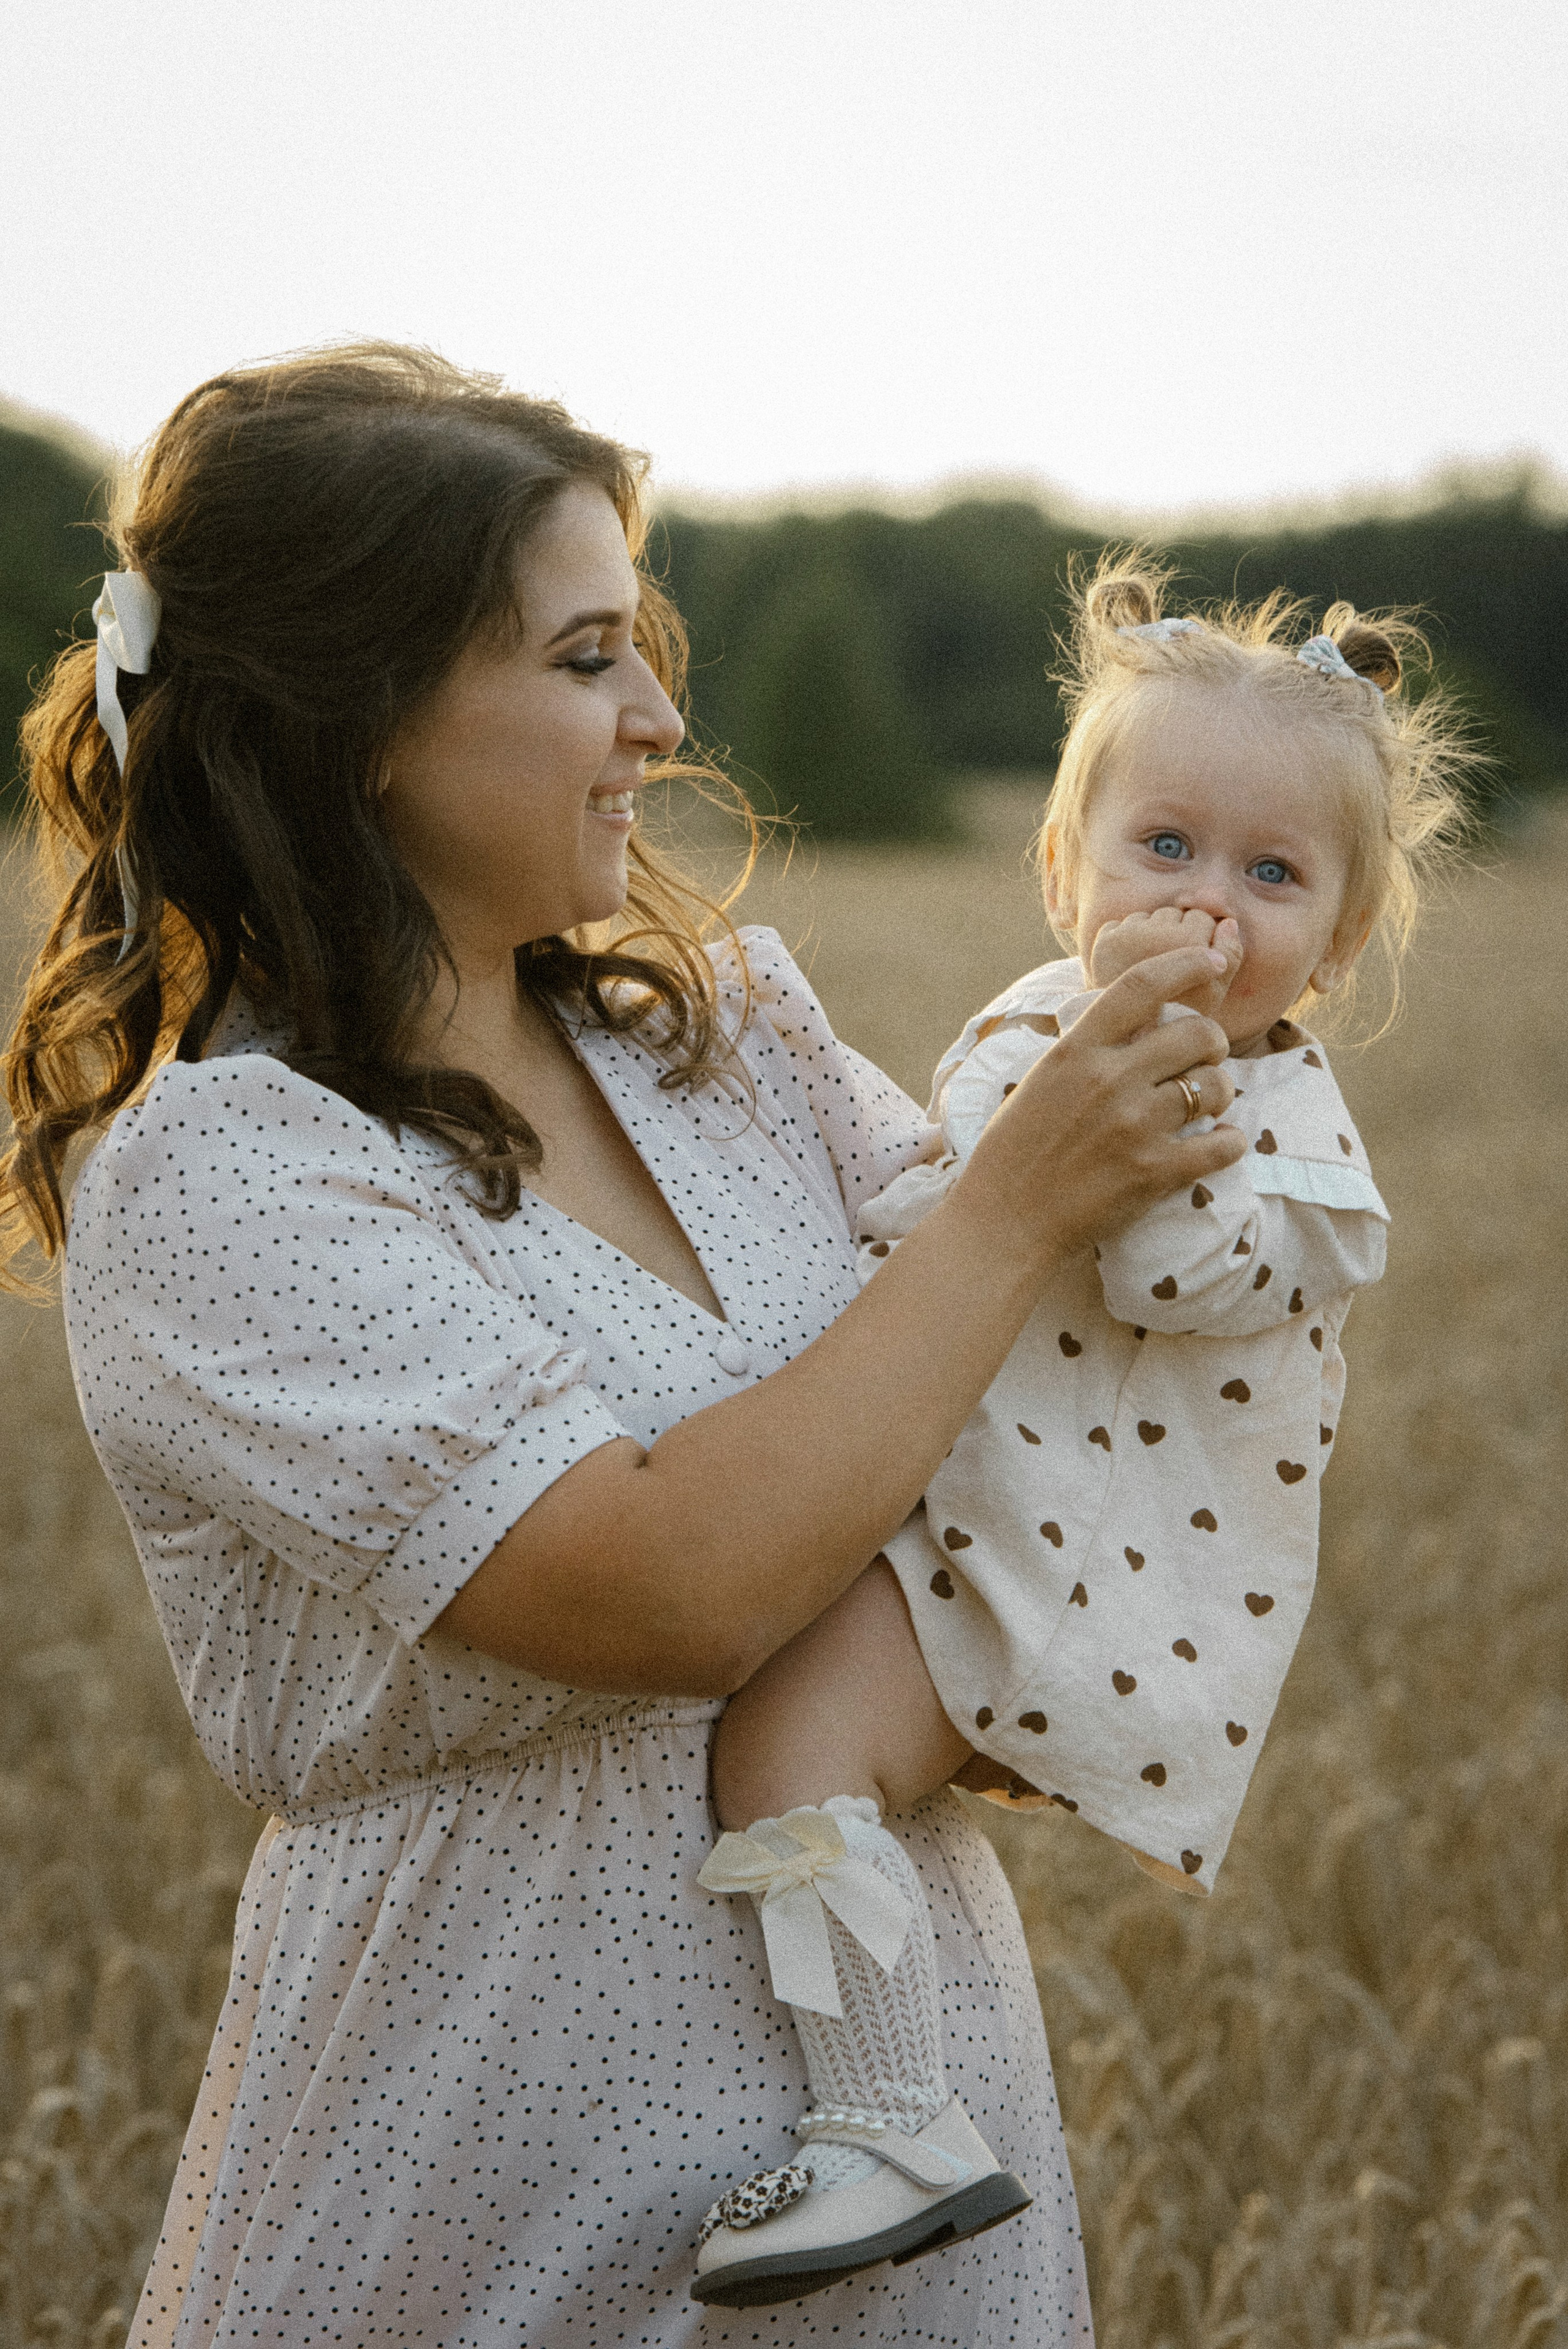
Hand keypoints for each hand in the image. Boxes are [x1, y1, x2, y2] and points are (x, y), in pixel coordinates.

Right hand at [955, 943, 1242, 1267]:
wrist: (1005, 1221)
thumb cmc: (1015, 1151)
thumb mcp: (1042, 1079)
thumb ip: (1088, 1048)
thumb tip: (1137, 1021)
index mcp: (1076, 1050)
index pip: (1141, 985)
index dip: (1185, 963)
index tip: (1212, 959)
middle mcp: (1109, 1080)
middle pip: (1197, 1034)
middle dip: (1212, 1043)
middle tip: (1205, 1058)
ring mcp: (1134, 1126)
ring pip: (1215, 1086)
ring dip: (1220, 1092)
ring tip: (1207, 1104)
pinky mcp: (1154, 1172)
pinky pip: (1222, 1144)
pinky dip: (1229, 1142)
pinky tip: (1219, 1143)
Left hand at [1089, 907, 1241, 1016]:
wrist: (1128, 1041)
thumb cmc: (1178, 1017)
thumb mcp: (1215, 993)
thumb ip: (1231, 955)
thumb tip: (1229, 923)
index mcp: (1190, 945)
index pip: (1202, 918)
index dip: (1201, 943)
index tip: (1192, 969)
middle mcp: (1157, 935)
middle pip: (1174, 914)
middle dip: (1175, 935)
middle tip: (1170, 971)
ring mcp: (1126, 938)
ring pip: (1147, 917)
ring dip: (1150, 935)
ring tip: (1150, 970)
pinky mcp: (1104, 942)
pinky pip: (1120, 924)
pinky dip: (1123, 940)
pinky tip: (1127, 968)